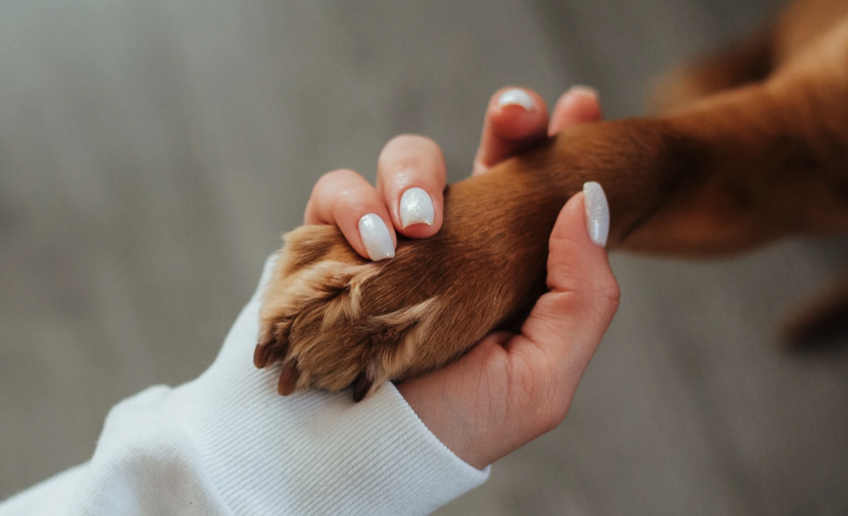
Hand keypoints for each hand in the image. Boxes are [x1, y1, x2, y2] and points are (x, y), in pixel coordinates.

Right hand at [303, 86, 617, 468]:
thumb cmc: (452, 424)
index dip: (558, 141)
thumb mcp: (540, 377)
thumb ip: (581, 296)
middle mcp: (451, 242)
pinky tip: (372, 243)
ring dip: (413, 174)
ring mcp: (391, 237)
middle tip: (516, 114)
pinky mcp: (332, 242)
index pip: (538, 190)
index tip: (581, 104)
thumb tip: (589, 200)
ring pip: (405, 159)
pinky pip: (336, 191)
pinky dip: (351, 205)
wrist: (358, 457)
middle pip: (481, 152)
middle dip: (506, 122)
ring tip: (415, 226)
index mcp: (506, 264)